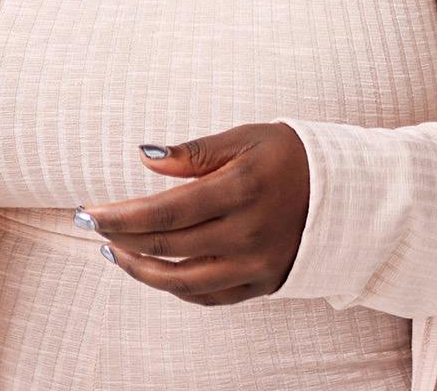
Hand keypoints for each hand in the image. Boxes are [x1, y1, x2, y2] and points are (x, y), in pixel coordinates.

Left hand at [77, 122, 309, 305]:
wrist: (348, 193)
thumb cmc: (289, 156)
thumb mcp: (244, 138)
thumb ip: (193, 151)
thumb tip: (143, 156)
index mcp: (240, 191)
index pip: (165, 211)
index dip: (121, 214)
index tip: (89, 210)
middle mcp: (247, 235)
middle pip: (167, 246)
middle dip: (120, 237)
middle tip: (88, 225)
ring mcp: (256, 266)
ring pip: (183, 281)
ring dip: (140, 270)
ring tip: (113, 251)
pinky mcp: (264, 285)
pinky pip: (209, 296)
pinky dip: (175, 287)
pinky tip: (152, 270)